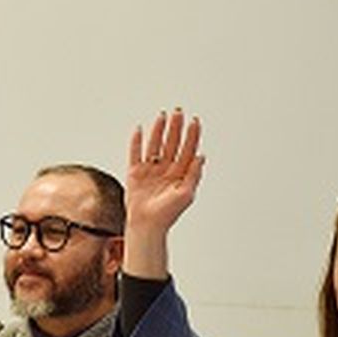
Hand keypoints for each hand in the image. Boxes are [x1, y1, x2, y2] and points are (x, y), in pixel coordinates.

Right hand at [122, 108, 203, 278]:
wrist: (147, 225)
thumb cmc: (167, 214)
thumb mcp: (187, 194)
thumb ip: (194, 174)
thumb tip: (201, 156)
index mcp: (180, 173)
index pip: (187, 149)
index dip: (191, 135)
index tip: (195, 121)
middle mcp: (166, 169)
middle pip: (172, 143)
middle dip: (176, 127)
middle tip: (179, 112)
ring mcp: (150, 170)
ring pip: (155, 144)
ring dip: (159, 130)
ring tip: (163, 116)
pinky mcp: (135, 173)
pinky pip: (135, 153)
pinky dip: (136, 142)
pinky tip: (140, 130)